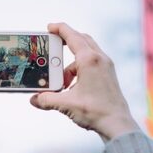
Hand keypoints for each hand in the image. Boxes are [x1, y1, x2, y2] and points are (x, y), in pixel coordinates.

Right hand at [30, 23, 139, 142]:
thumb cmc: (95, 112)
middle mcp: (99, 59)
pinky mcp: (107, 73)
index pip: (72, 36)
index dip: (59, 29)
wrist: (118, 125)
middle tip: (52, 44)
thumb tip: (34, 99)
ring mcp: (105, 66)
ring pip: (86, 51)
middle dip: (65, 40)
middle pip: (80, 39)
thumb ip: (46, 99)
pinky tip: (72, 85)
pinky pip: (90, 62)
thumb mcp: (66, 104)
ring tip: (61, 80)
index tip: (49, 27)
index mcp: (89, 60)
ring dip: (70, 61)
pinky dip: (78, 68)